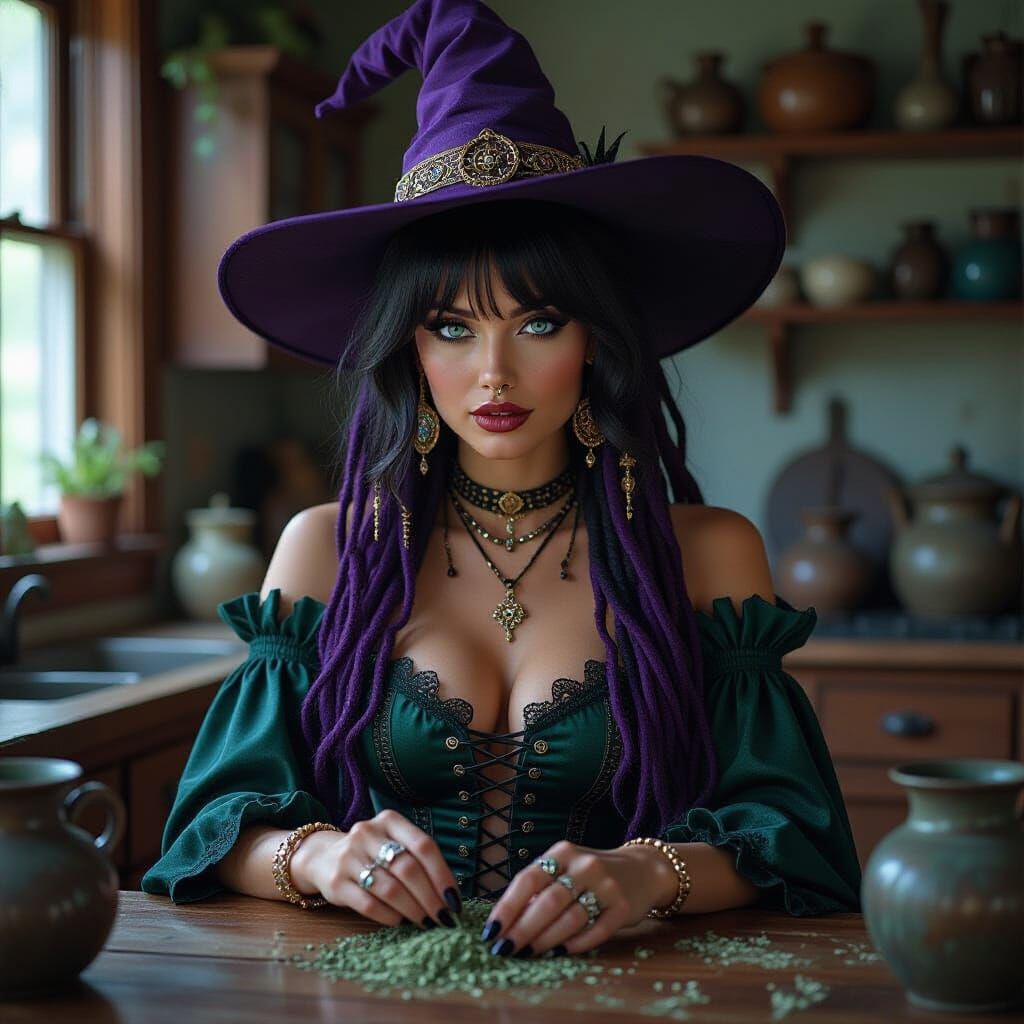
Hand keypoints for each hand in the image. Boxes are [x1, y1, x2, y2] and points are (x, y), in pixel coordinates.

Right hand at [297, 809, 462, 928]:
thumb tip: (449, 894)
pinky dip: (389, 915)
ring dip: (413, 909)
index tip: (454, 899)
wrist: (322, 857)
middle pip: (408, 868)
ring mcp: (349, 857)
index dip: (442, 875)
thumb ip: (417, 859)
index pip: (423, 846)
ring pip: (390, 888)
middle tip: (443, 917)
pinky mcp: (336, 882)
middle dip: (430, 897)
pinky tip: (400, 921)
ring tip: (425, 921)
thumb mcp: (392, 843)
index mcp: (389, 821)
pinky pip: (369, 904)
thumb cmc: (371, 853)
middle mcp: (368, 834)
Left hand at [480, 840, 668, 956]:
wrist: (641, 870)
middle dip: (522, 929)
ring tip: (527, 953)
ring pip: (570, 918)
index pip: (528, 879)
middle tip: (505, 949)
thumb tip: (504, 921)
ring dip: (545, 940)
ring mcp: (606, 885)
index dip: (507, 907)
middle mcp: (584, 865)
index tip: (491, 931)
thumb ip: (539, 888)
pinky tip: (560, 952)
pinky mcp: (623, 907)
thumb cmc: (589, 875)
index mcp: (562, 852)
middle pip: (547, 901)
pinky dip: (575, 944)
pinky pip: (595, 931)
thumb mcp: (564, 868)